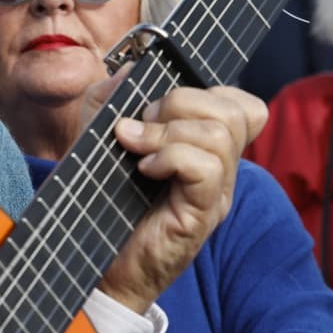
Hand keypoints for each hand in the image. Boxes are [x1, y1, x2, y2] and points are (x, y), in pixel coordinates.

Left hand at [89, 77, 266, 313]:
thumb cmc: (100, 200)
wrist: (91, 261)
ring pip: (220, 134)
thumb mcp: (99, 134)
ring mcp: (215, 194)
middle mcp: (220, 170)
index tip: (154, 104)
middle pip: (234, 110)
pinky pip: (205, 167)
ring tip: (136, 148)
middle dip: (180, 102)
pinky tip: (143, 169)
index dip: (205, 90)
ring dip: (167, 130)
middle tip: (141, 125)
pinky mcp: (200, 215)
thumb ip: (112, 97)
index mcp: (204, 148)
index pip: (241, 105)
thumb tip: (133, 71)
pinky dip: (169, 156)